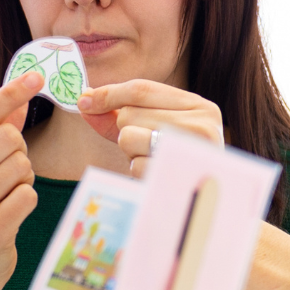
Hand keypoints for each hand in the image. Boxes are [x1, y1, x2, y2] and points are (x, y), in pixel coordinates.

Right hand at [0, 71, 43, 287]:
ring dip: (23, 181)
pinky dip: (26, 203)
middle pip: (8, 138)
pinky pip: (28, 197)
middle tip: (7, 178)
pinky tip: (10, 217)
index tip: (37, 77)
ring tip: (5, 200)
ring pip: (21, 167)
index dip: (11, 94)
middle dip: (19, 153)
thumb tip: (17, 103)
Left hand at [76, 80, 223, 177]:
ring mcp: (190, 150)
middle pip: (129, 114)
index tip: (83, 101)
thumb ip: (120, 115)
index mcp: (198, 106)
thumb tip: (84, 101)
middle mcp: (201, 123)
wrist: (206, 200)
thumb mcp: (156, 129)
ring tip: (150, 159)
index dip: (108, 94)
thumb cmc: (175, 160)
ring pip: (127, 136)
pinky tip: (154, 173)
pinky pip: (134, 165)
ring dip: (130, 151)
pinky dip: (137, 171)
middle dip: (124, 131)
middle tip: (144, 146)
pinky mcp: (177, 174)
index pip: (141, 89)